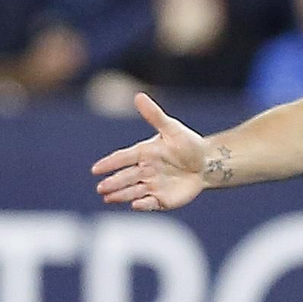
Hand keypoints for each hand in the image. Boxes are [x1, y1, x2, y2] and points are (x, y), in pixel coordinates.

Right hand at [92, 92, 211, 211]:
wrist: (206, 163)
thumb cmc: (187, 143)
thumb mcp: (171, 128)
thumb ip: (155, 116)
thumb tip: (139, 96)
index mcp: (143, 153)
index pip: (123, 158)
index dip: (109, 164)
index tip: (96, 169)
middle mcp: (144, 170)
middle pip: (125, 177)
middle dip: (113, 183)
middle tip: (100, 188)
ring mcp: (153, 186)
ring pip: (134, 191)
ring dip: (121, 195)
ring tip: (108, 198)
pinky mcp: (163, 199)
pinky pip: (151, 203)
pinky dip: (143, 204)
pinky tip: (135, 205)